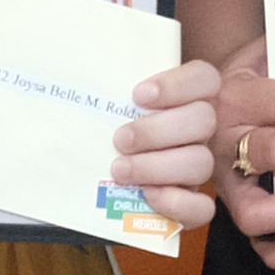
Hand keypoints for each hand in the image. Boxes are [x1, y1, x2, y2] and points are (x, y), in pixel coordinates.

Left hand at [108, 58, 226, 234]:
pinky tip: (147, 194)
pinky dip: (176, 202)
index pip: (204, 79)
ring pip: (201, 162)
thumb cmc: (103, 126)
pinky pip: (202, 208)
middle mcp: (197, 129)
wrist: (97, 172)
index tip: (139, 95)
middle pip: (202, 120)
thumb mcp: (106, 98)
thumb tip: (71, 66)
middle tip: (120, 139)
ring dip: (157, 167)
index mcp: (186, 97)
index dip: (178, 85)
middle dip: (158, 131)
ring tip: (120, 169)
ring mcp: (195, 165)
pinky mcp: (190, 202)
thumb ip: (106, 85)